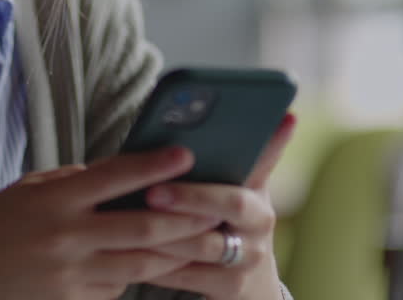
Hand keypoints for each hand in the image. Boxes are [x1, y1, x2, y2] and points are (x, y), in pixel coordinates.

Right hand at [0, 146, 221, 299]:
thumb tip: (122, 174)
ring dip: (180, 254)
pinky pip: (117, 289)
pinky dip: (141, 278)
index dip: (153, 164)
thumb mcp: (28, 191)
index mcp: (54, 200)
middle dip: (186, 219)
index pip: (112, 176)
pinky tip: (164, 268)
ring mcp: (70, 275)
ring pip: (140, 265)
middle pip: (141, 227)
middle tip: (220, 210)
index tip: (186, 154)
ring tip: (212, 243)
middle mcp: (65, 237)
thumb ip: (74, 181)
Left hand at [141, 113, 297, 299]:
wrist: (245, 282)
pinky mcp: (232, 286)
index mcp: (258, 187)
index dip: (269, 140)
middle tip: (154, 191)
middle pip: (232, 203)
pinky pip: (190, 275)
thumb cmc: (222, 220)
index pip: (264, 157)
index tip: (269, 119)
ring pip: (206, 243)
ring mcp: (250, 256)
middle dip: (192, 196)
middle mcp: (261, 220)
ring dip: (167, 233)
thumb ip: (217, 159)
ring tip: (133, 222)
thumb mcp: (228, 188)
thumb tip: (192, 120)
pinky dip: (159, 264)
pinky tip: (132, 252)